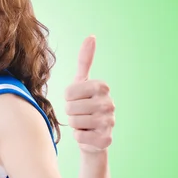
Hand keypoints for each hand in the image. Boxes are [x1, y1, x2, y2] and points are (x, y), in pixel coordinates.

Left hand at [64, 35, 114, 152]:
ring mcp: (110, 122)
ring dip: (74, 125)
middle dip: (70, 112)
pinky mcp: (106, 140)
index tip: (77, 99)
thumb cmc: (84, 104)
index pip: (68, 92)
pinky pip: (79, 137)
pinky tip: (88, 135)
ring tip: (84, 123)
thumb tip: (91, 36)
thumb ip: (85, 60)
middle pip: (70, 108)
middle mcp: (110, 103)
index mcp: (102, 87)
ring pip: (74, 123)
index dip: (67, 98)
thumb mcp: (82, 82)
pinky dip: (79, 138)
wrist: (94, 134)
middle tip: (80, 113)